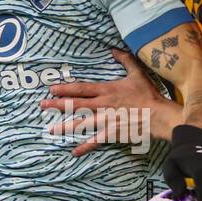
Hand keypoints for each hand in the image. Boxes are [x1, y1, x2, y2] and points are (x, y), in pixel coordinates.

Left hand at [39, 48, 182, 156]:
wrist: (158, 115)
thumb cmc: (148, 95)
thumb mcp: (137, 73)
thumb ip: (125, 60)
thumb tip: (113, 49)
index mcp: (106, 90)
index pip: (81, 89)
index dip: (65, 88)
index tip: (52, 89)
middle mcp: (102, 105)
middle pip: (76, 105)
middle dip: (57, 105)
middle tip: (42, 105)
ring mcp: (106, 120)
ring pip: (81, 123)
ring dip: (64, 126)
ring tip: (50, 129)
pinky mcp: (112, 133)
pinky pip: (95, 141)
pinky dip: (84, 146)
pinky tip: (74, 151)